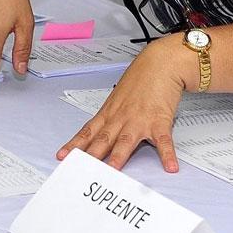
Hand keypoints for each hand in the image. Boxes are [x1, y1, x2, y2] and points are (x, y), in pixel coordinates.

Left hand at [56, 35, 185, 171]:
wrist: (160, 63)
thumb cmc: (140, 79)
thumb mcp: (119, 97)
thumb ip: (112, 116)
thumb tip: (104, 131)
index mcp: (110, 113)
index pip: (88, 131)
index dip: (75, 144)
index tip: (62, 155)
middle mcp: (121, 117)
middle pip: (103, 139)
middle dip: (91, 155)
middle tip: (81, 168)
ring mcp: (139, 119)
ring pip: (126, 140)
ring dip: (119, 155)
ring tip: (113, 170)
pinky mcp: (159, 120)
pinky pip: (163, 140)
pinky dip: (167, 154)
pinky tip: (170, 166)